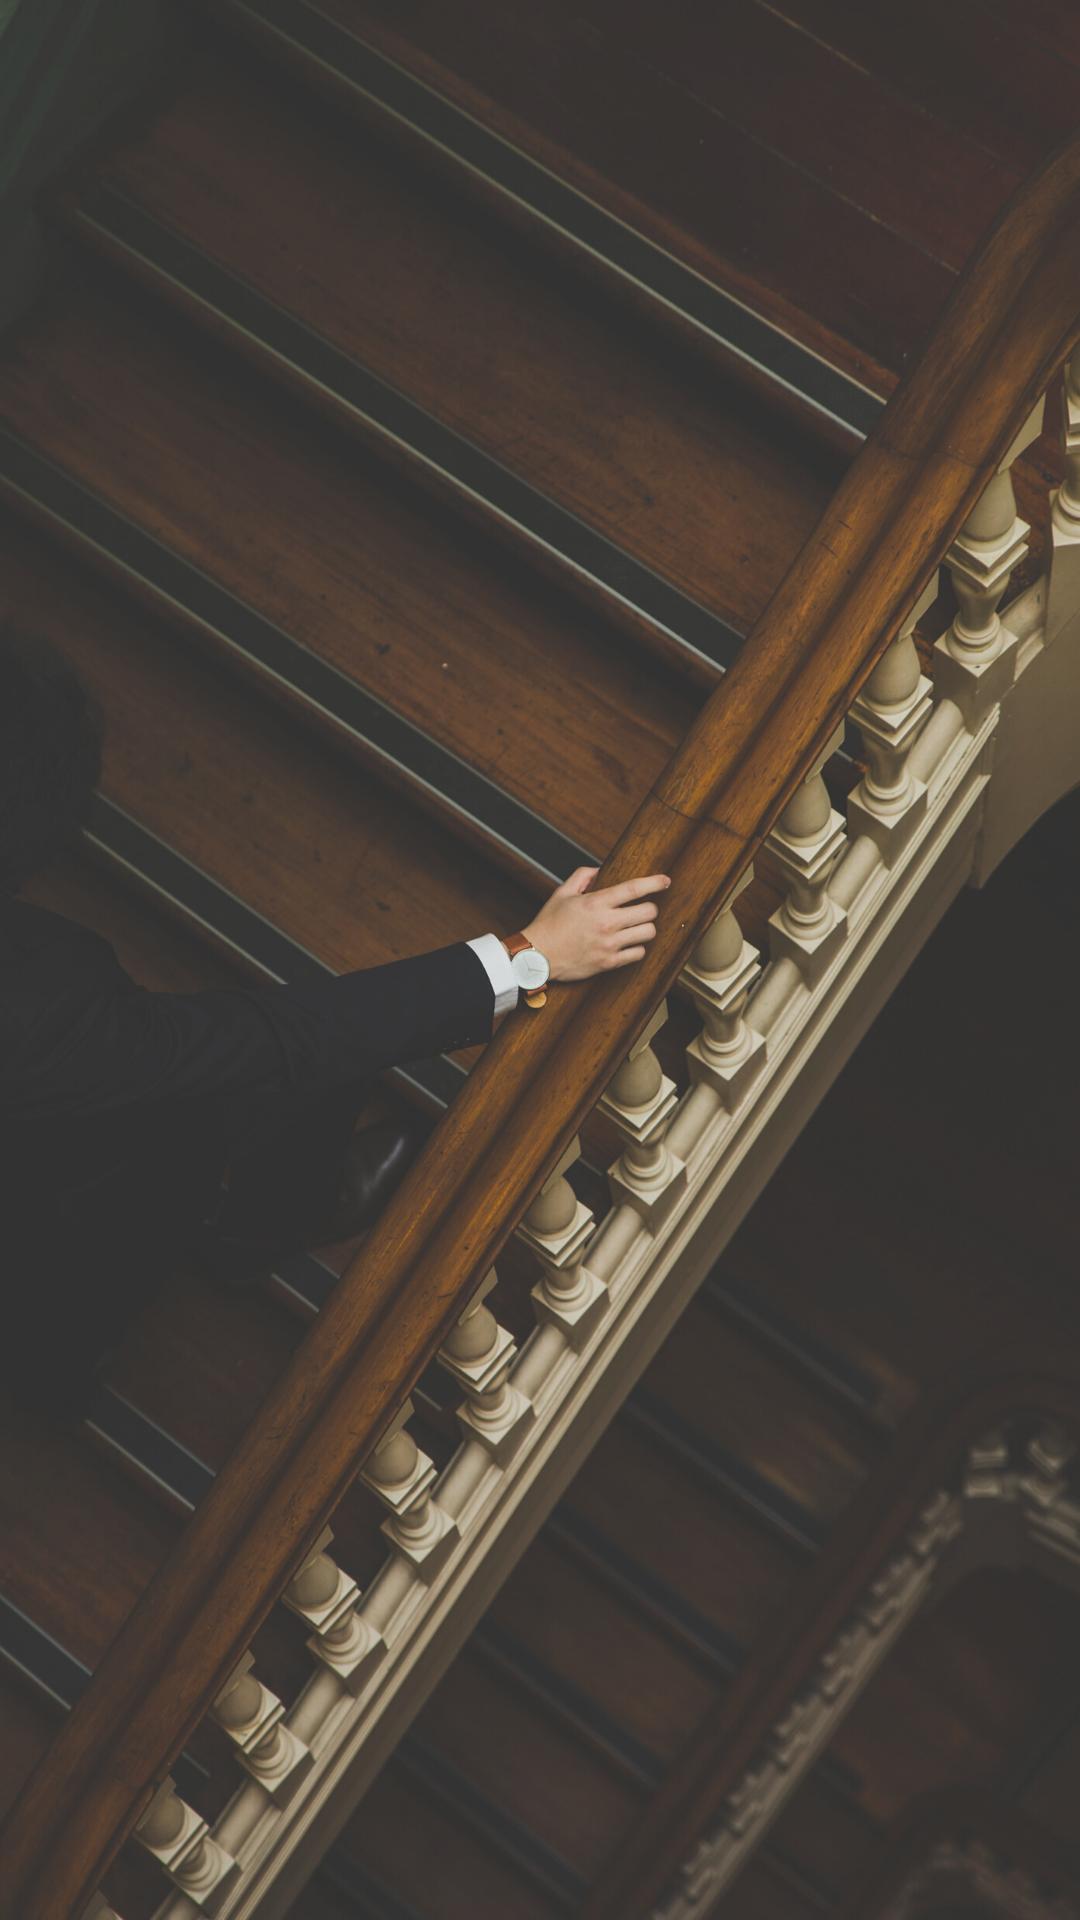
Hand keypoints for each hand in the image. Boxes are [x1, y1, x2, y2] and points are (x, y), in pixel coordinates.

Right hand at [519, 867, 670, 982]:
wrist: (537, 956)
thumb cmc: (548, 925)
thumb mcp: (562, 893)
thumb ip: (581, 877)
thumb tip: (598, 870)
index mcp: (596, 903)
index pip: (634, 889)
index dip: (654, 882)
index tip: (665, 881)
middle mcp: (606, 923)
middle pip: (649, 912)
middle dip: (650, 908)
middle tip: (643, 910)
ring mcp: (609, 944)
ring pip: (648, 933)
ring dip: (645, 928)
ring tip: (636, 927)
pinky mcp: (609, 962)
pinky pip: (638, 954)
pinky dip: (637, 948)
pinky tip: (628, 944)